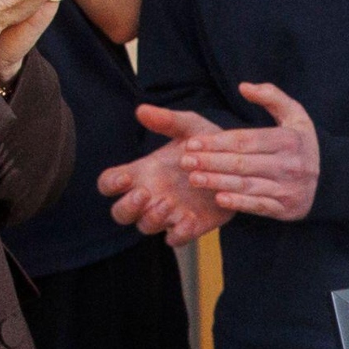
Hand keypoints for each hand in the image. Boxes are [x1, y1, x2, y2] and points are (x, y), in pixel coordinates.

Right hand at [100, 105, 232, 244]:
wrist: (239, 164)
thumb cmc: (207, 144)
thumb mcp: (190, 127)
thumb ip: (167, 121)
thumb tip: (141, 110)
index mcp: (143, 173)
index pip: (109, 183)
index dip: (111, 183)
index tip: (125, 177)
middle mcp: (150, 196)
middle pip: (120, 213)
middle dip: (127, 206)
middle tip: (145, 193)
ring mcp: (168, 214)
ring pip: (144, 226)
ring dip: (152, 217)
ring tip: (169, 202)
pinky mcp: (189, 226)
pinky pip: (175, 239)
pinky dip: (179, 233)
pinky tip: (189, 218)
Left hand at [178, 83, 319, 220]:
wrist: (332, 180)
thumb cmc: (303, 144)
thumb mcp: (295, 115)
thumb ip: (271, 96)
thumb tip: (243, 86)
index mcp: (288, 140)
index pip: (245, 140)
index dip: (216, 141)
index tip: (192, 142)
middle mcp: (289, 164)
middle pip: (242, 163)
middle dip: (210, 161)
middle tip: (185, 161)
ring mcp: (288, 188)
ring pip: (246, 184)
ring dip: (217, 182)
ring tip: (193, 178)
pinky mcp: (286, 208)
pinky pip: (258, 206)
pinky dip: (238, 203)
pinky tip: (218, 199)